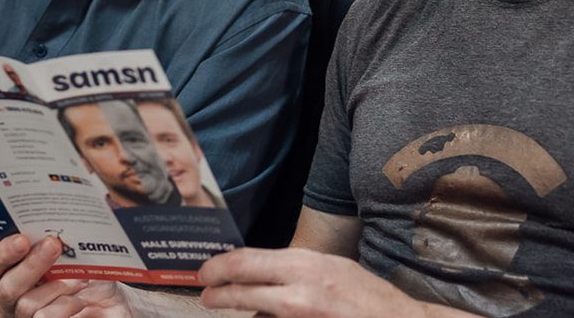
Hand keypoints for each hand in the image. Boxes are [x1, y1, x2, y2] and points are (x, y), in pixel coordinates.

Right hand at [0, 234, 134, 317]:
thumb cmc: (85, 275)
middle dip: (32, 264)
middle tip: (53, 245)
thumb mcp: (71, 254)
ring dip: (56, 287)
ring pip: (27, 304)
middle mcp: (11, 299)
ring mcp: (24, 317)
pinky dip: (65, 306)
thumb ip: (59, 238)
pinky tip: (80, 299)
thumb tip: (62, 214)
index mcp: (9, 274)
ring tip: (79, 278)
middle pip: (7, 286)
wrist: (109, 305)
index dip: (1, 253)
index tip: (22, 239)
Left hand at [199, 248, 445, 317]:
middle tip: (207, 295)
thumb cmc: (367, 297)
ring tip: (226, 306)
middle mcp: (299, 292)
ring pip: (254, 315)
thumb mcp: (331, 269)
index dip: (218, 267)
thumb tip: (260, 274)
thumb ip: (295, 271)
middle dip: (217, 294)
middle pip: (241, 290)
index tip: (206, 272)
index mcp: (305, 266)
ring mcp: (301, 317)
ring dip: (240, 311)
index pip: (246, 262)